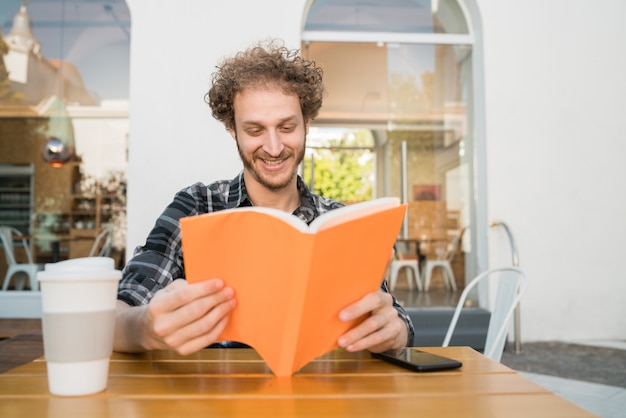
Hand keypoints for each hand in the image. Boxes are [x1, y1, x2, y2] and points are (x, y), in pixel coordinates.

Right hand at [115, 278, 235, 354]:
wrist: (149, 330)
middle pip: (196, 310)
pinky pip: (207, 339)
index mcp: (157, 307)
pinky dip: (219, 327)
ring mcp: (172, 340)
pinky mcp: (182, 351)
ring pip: (204, 325)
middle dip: (217, 299)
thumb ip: (186, 286)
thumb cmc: (165, 306)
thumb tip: (211, 285)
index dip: (205, 289)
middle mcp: (163, 326)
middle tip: (230, 292)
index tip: (220, 282)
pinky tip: (225, 317)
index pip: (185, 295)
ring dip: (221, 312)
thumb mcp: (168, 291)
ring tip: (231, 302)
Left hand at [337, 290, 407, 352]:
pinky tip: (351, 347)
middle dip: (356, 316)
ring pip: (373, 326)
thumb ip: (353, 304)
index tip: (341, 315)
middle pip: (374, 308)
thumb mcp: (364, 307)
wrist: (392, 327)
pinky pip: (377, 338)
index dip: (357, 305)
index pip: (370, 296)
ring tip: (342, 342)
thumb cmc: (370, 314)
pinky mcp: (394, 331)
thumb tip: (328, 310)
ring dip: (355, 336)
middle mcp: (387, 304)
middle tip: (340, 325)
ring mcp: (392, 318)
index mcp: (378, 293)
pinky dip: (362, 344)